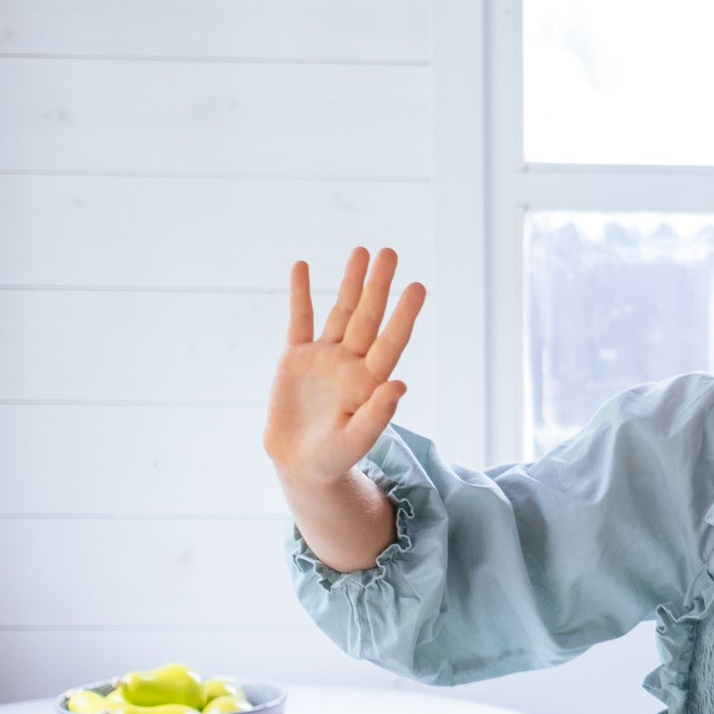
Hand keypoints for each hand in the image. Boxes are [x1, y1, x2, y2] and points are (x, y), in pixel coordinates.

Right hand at [264, 247, 425, 486]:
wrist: (300, 462)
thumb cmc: (335, 456)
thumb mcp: (356, 440)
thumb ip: (377, 415)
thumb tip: (399, 386)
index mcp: (369, 381)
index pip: (391, 342)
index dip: (403, 315)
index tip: (417, 287)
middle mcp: (350, 363)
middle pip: (368, 317)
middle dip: (378, 285)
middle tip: (390, 252)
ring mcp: (324, 357)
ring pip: (340, 312)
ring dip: (350, 282)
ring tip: (362, 251)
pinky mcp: (296, 358)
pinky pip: (299, 320)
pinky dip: (300, 294)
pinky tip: (302, 267)